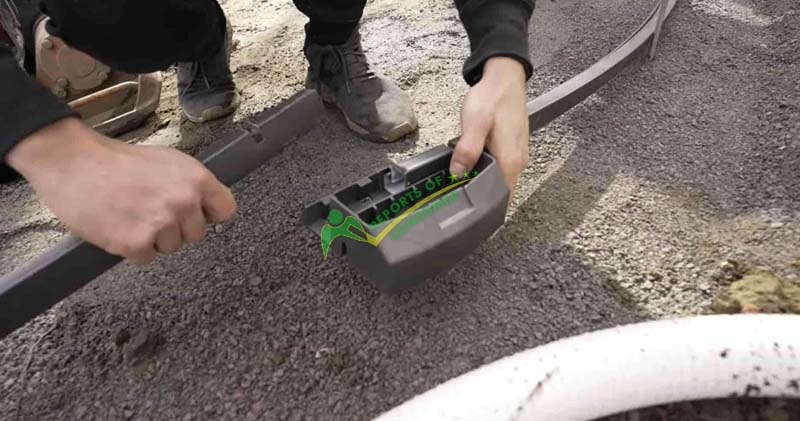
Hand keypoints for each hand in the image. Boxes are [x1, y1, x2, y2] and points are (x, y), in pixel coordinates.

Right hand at [7, 117, 236, 263]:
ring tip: (131, 215)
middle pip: (197, 235)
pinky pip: (146, 258)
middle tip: (150, 211)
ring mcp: (161, 224)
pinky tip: (119, 226)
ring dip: (153, 238)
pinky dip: (132, 248)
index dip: (209, 214)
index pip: (226, 210)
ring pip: (171, 248)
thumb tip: (208, 207)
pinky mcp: (136, 243)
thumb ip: (192, 184)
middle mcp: (184, 202)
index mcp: (196, 179)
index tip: (196, 214)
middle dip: (177, 228)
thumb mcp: (168, 162)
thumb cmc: (118, 161)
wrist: (75, 163)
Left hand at [450, 56, 528, 196]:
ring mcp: (518, 155)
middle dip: (482, 198)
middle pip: (501, 192)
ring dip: (484, 184)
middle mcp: (519, 162)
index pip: (501, 197)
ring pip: (501, 180)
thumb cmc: (492, 97)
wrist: (505, 77)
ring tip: (462, 184)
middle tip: (457, 199)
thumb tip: (458, 174)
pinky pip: (502, 169)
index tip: (466, 211)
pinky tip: (474, 166)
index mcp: (510, 160)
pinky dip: (488, 171)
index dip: (484, 206)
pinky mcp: (514, 148)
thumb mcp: (475, 121)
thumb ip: (467, 149)